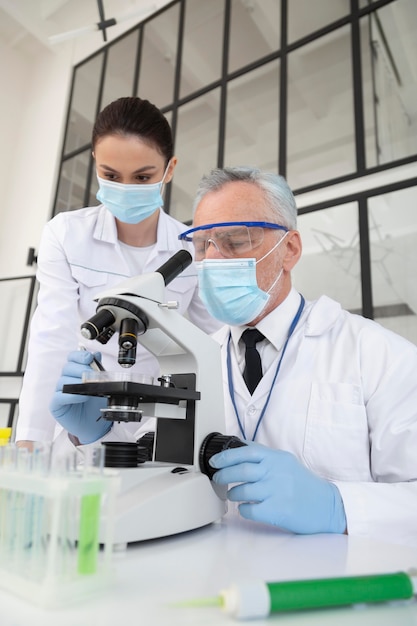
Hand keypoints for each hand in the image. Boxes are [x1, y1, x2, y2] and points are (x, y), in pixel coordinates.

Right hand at [50, 350, 110, 443]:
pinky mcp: (55, 405)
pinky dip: (72, 395)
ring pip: (63, 381)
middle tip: (93, 376)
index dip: (79, 356)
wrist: (95, 425)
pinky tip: (83, 397)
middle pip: (67, 368)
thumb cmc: (95, 405)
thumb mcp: (100, 385)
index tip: (89, 358)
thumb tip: (96, 354)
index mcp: (74, 373)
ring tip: (90, 388)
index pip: (72, 358)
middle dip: (82, 369)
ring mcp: (58, 392)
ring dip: (78, 383)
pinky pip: (59, 396)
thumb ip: (97, 369)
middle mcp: (65, 380)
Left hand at [210, 442, 345, 533]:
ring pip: (243, 491)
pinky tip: (246, 509)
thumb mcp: (287, 463)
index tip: (215, 461)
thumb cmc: (305, 485)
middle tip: (218, 478)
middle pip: (241, 471)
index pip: (247, 452)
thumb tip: (241, 448)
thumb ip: (265, 456)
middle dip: (224, 475)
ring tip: (233, 495)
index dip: (227, 456)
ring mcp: (277, 492)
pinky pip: (251, 510)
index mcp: (277, 458)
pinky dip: (243, 510)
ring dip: (233, 494)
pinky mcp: (278, 511)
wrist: (328, 506)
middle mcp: (276, 473)